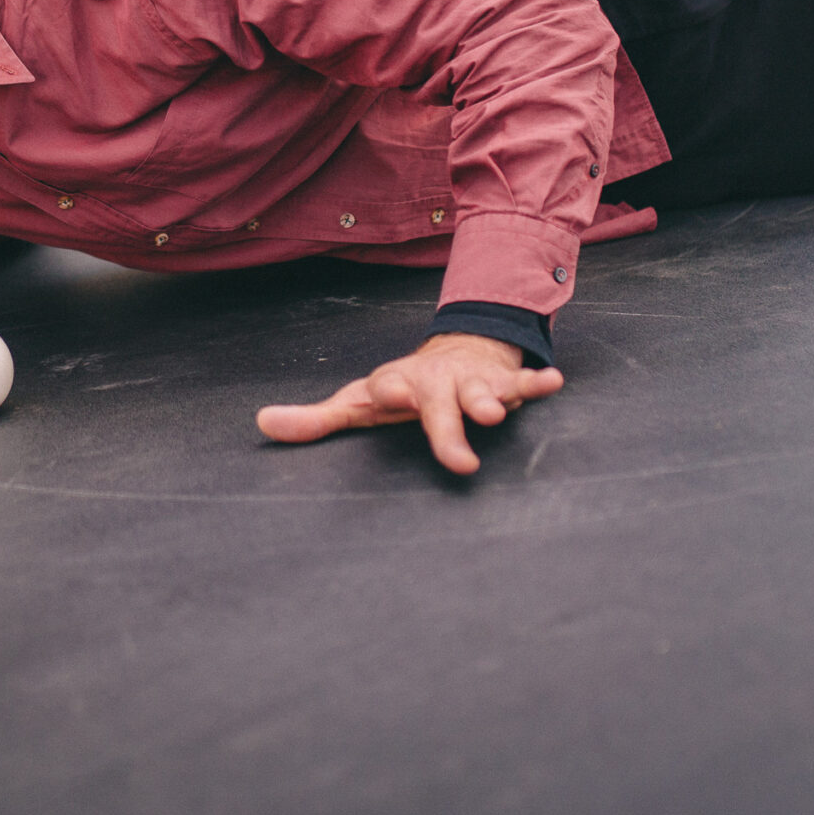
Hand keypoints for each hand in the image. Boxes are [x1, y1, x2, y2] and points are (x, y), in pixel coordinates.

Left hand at [257, 332, 564, 475]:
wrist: (453, 353)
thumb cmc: (400, 389)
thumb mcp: (359, 402)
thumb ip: (316, 420)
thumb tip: (260, 424)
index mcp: (397, 385)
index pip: (388, 387)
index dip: (387, 391)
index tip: (387, 395)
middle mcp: (435, 382)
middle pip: (439, 406)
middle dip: (446, 429)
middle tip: (458, 461)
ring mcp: (471, 382)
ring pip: (482, 393)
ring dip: (490, 401)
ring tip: (495, 415)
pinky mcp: (503, 383)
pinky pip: (522, 384)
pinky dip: (535, 384)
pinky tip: (552, 383)